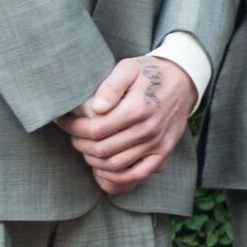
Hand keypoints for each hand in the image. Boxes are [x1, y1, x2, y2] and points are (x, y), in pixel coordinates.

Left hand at [64, 54, 197, 193]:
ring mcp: (156, 145)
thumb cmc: (151, 74)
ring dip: (93, 161)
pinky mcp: (163, 154)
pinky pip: (137, 176)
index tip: (63, 122)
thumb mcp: (129, 68)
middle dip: (80, 144)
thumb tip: (96, 107)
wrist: (183, 82)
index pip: (95, 129)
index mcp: (137, 108)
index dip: (73, 128)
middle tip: (73, 135)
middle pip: (102, 149)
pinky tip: (103, 169)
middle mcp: (147, 130)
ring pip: (115, 166)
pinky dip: (116, 179)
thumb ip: (111, 86)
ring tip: (85, 148)